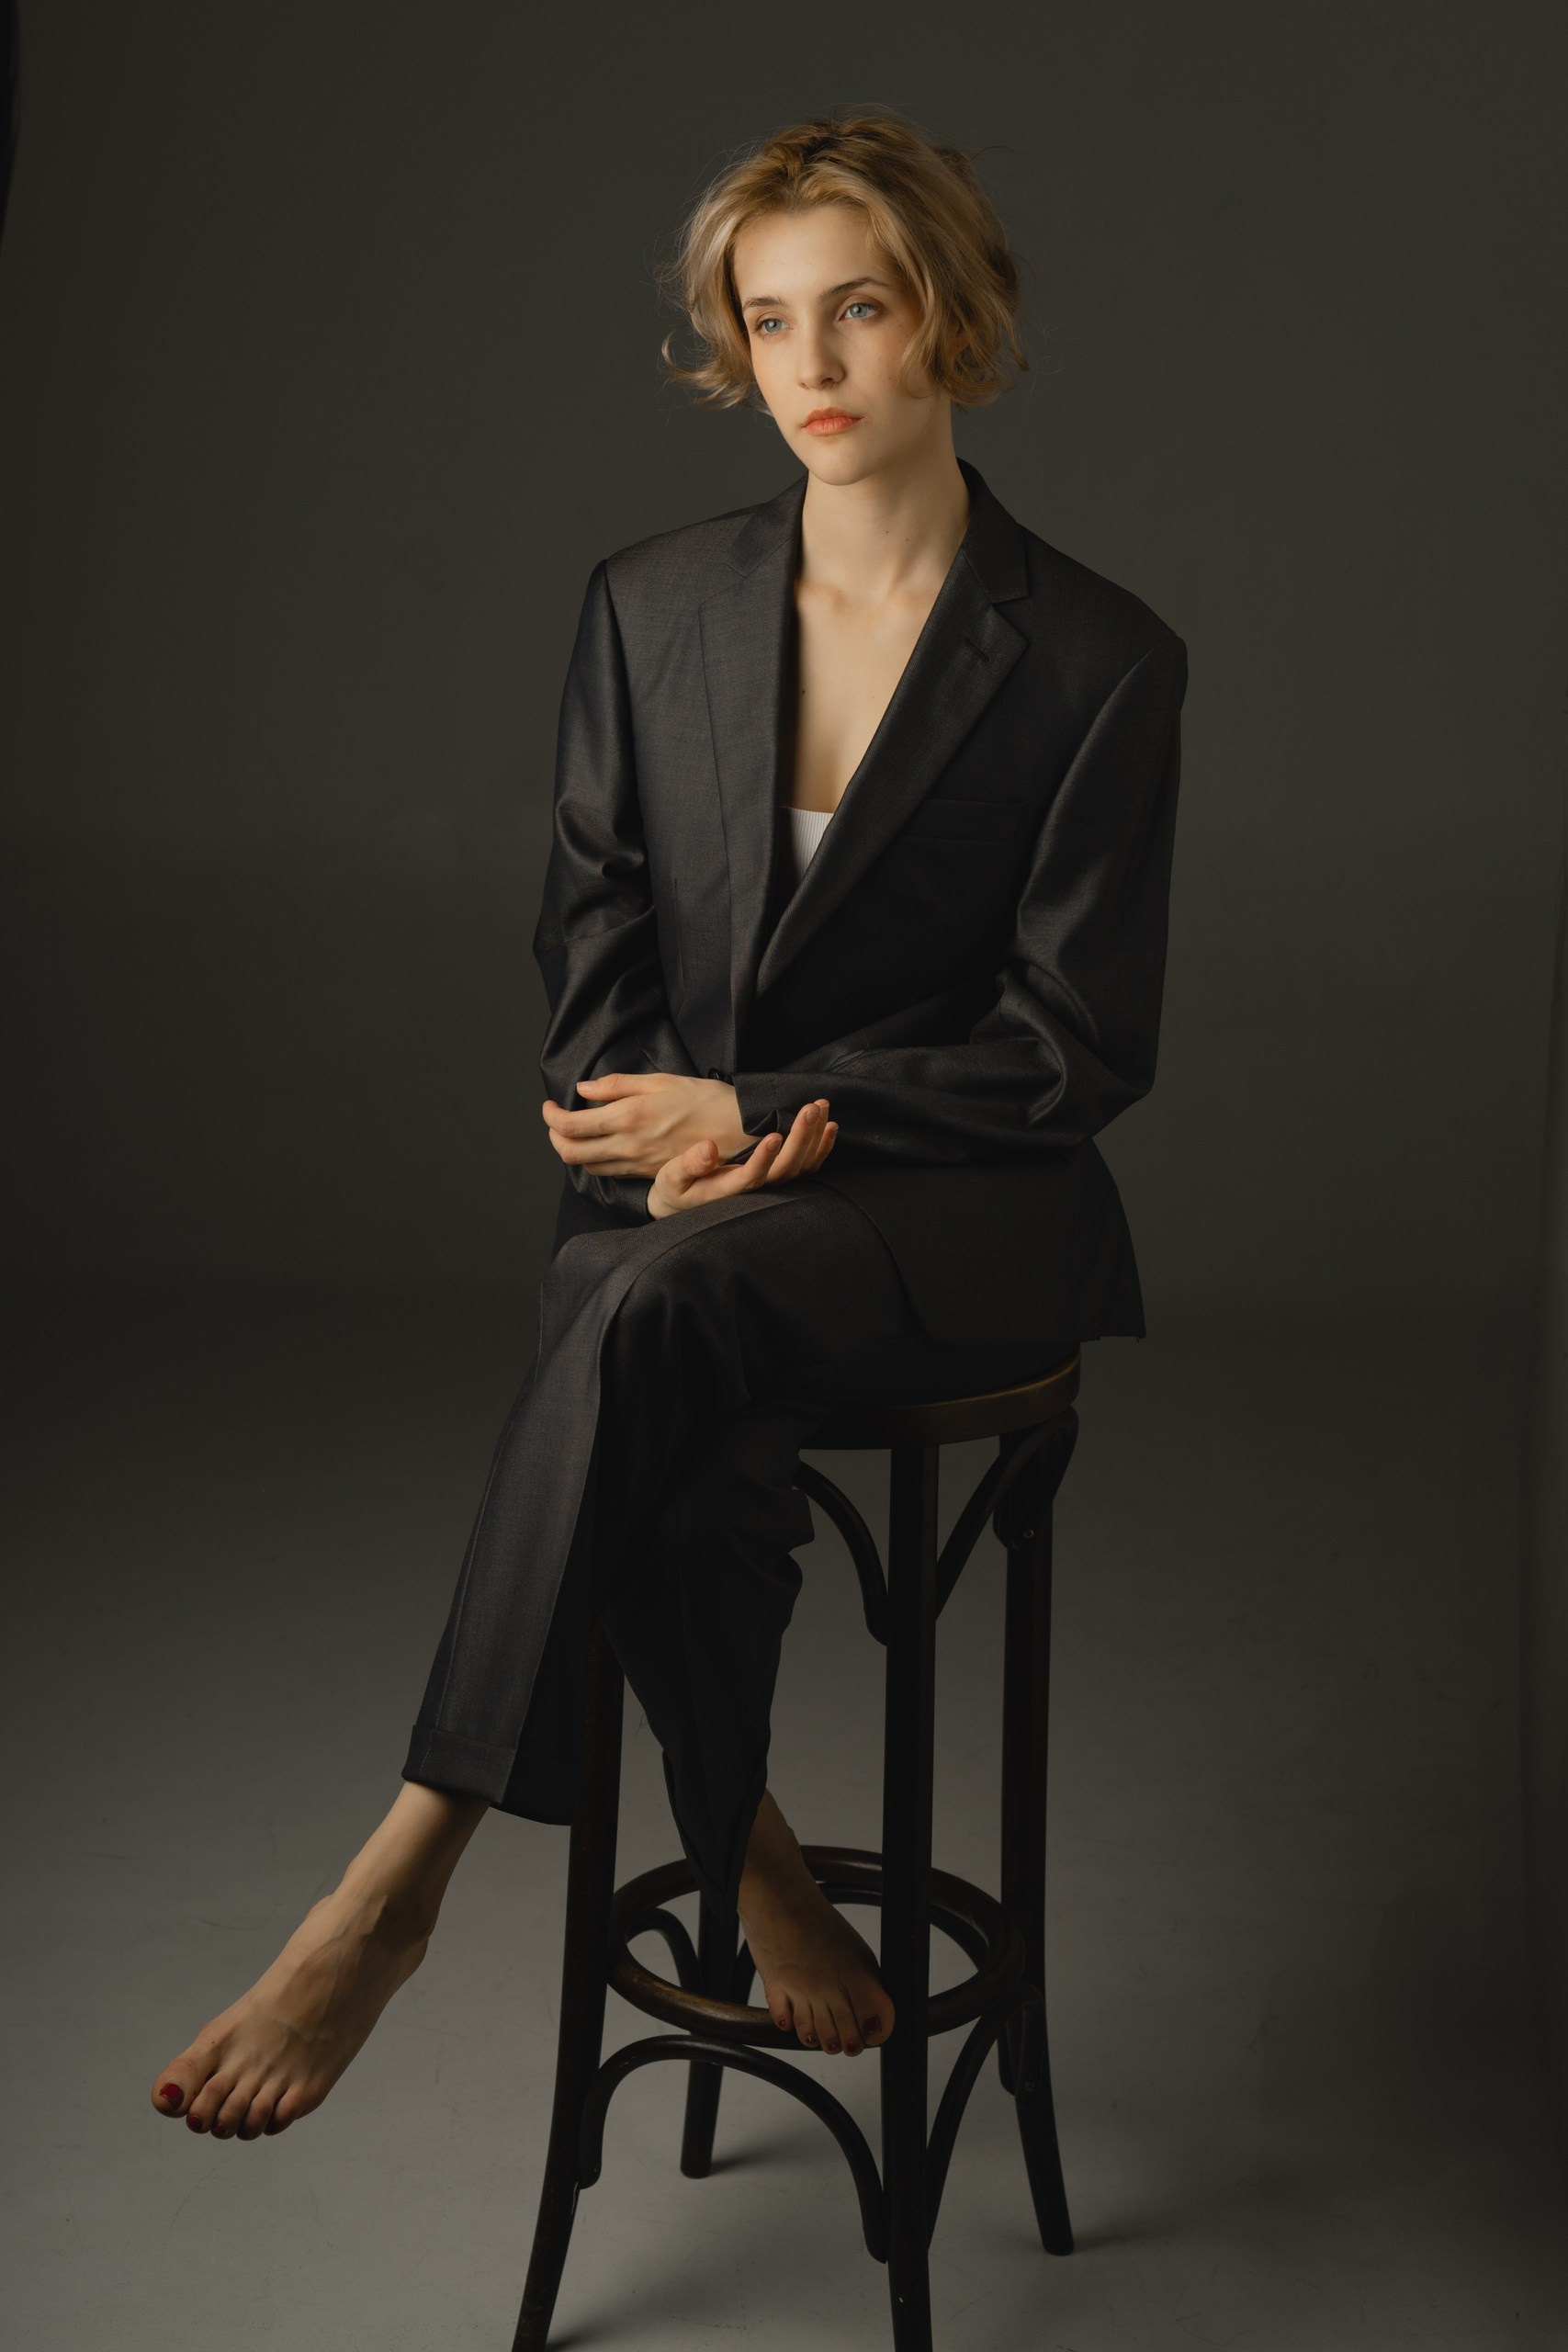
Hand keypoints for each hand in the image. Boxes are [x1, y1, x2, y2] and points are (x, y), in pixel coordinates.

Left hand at [542, 1072, 751, 1177]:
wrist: (741, 1130)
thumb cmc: (706, 1099)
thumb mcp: (662, 1081)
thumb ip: (618, 1086)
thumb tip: (585, 1090)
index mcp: (628, 1117)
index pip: (571, 1126)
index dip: (551, 1117)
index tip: (549, 1106)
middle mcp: (628, 1146)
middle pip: (571, 1154)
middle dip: (554, 1138)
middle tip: (555, 1121)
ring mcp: (638, 1164)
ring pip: (588, 1167)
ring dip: (572, 1151)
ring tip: (575, 1132)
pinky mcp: (649, 1174)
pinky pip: (610, 1172)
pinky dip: (594, 1160)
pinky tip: (600, 1145)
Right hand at [648, 1099, 837, 1219]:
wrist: (687, 1201)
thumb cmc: (677, 1188)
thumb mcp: (672, 1178)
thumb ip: (688, 1165)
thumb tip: (707, 1148)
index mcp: (727, 1191)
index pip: (751, 1178)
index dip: (764, 1159)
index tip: (774, 1135)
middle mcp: (755, 1192)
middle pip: (785, 1170)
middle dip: (800, 1138)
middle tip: (809, 1108)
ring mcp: (770, 1186)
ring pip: (800, 1167)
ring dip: (814, 1137)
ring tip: (820, 1107)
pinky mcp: (778, 1178)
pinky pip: (806, 1167)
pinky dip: (821, 1148)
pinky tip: (830, 1126)